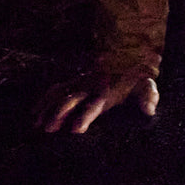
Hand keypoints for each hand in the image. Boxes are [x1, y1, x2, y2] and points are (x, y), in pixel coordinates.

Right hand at [35, 71, 158, 134]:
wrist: (127, 55)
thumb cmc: (136, 77)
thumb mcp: (146, 84)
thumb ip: (148, 96)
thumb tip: (150, 110)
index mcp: (107, 92)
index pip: (94, 106)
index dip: (85, 117)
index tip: (76, 129)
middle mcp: (90, 87)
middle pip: (71, 101)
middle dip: (59, 114)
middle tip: (48, 129)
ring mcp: (80, 83)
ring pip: (60, 94)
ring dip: (48, 108)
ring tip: (37, 124)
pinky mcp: (74, 81)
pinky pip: (56, 89)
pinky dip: (45, 99)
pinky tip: (34, 112)